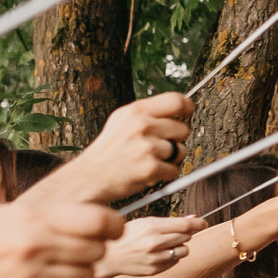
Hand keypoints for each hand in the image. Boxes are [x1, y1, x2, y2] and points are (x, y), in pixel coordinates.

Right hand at [0, 200, 120, 277]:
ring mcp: (33, 277)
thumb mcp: (12, 215)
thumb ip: (54, 216)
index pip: (99, 220)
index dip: (114, 225)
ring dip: (75, 273)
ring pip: (85, 276)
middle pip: (97, 251)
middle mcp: (37, 246)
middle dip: (92, 251)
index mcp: (34, 218)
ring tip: (49, 268)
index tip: (114, 230)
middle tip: (73, 251)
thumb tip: (98, 218)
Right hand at [29, 94, 192, 204]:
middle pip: (184, 129)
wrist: (90, 177)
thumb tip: (180, 108)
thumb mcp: (122, 121)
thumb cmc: (108, 151)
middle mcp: (142, 125)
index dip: (187, 108)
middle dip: (176, 139)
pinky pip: (174, 170)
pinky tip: (147, 171)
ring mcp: (147, 146)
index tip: (187, 115)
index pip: (176, 101)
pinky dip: (164, 174)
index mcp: (136, 110)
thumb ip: (148, 113)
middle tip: (157, 147)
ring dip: (171, 158)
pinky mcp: (151, 167)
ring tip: (149, 159)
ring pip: (181, 150)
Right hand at [95, 215, 201, 277]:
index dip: (197, 223)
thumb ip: (169, 222)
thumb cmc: (127, 236)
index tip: (203, 222)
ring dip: (180, 247)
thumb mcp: (144, 222)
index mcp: (152, 226)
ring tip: (166, 245)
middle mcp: (155, 242)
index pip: (185, 224)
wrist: (108, 256)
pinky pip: (175, 262)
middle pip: (186, 237)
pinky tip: (158, 254)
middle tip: (173, 234)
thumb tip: (193, 217)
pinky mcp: (156, 269)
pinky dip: (171, 258)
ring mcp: (156, 257)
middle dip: (185, 234)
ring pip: (184, 251)